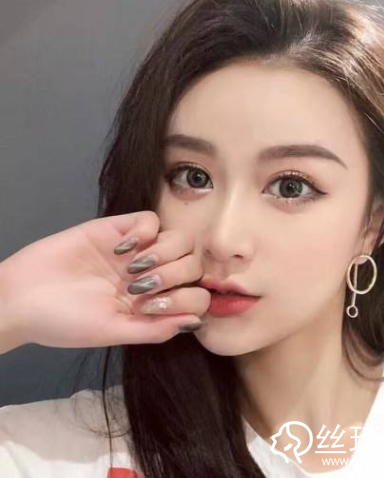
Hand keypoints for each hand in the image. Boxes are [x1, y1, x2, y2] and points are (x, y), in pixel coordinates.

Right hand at [0, 210, 209, 352]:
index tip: (151, 307)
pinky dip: (143, 232)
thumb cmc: (63, 321)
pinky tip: (120, 249)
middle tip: (139, 287)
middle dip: (174, 276)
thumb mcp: (111, 331)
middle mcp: (150, 276)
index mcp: (153, 303)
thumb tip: (196, 322)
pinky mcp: (117, 228)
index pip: (196, 295)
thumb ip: (154, 330)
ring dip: (162, 253)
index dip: (186, 299)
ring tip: (131, 269)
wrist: (20, 297)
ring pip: (179, 239)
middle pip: (193, 264)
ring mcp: (136, 251)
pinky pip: (150, 219)